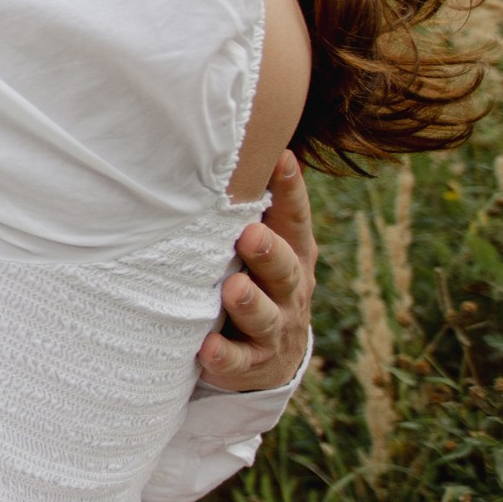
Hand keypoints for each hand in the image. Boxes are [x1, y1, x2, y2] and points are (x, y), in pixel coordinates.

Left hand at [202, 151, 316, 391]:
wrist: (269, 357)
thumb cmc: (256, 278)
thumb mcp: (262, 243)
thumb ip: (247, 207)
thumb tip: (228, 138)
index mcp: (293, 252)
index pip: (294, 218)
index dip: (290, 190)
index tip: (279, 158)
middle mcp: (290, 288)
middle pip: (284, 268)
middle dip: (269, 251)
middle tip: (250, 235)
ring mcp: (274, 327)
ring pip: (265, 315)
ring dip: (249, 303)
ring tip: (233, 290)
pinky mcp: (252, 363)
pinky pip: (238, 361)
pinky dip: (224, 356)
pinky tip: (208, 348)